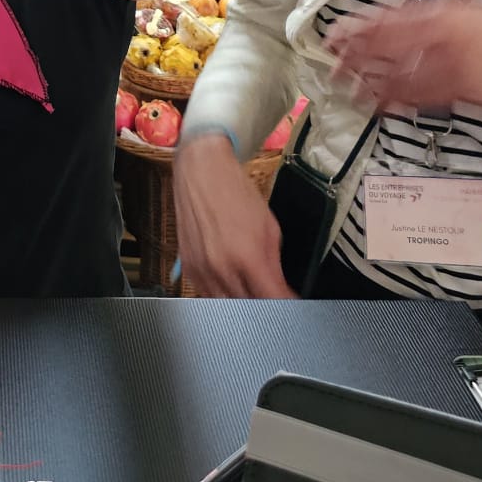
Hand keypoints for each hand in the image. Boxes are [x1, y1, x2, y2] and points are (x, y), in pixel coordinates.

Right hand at [173, 133, 295, 296]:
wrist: (201, 171)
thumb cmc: (234, 192)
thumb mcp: (269, 228)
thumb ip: (275, 265)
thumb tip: (282, 291)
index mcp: (247, 257)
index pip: (272, 301)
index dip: (287, 308)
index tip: (293, 308)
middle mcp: (222, 268)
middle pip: (249, 310)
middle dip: (265, 308)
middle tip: (274, 300)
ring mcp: (202, 270)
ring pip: (227, 308)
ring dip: (244, 305)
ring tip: (254, 293)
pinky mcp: (189, 268)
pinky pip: (208, 296)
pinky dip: (223, 296)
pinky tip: (233, 285)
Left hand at [325, 0, 481, 112]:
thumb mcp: (477, 12)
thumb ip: (441, 16)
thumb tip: (405, 20)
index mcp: (449, 11)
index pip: (392, 18)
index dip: (360, 28)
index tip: (337, 33)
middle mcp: (447, 34)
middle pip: (389, 45)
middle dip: (356, 55)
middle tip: (330, 63)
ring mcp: (457, 64)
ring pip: (402, 74)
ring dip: (370, 81)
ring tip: (345, 87)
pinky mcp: (468, 89)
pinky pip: (424, 97)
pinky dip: (398, 100)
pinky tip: (380, 105)